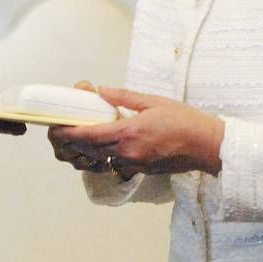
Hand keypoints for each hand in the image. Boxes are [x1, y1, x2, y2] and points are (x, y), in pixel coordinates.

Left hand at [48, 83, 224, 178]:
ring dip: (86, 150)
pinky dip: (103, 156)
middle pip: (89, 150)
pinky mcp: (141, 170)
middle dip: (71, 142)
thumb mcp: (152, 101)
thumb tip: (100, 91)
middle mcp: (128, 152)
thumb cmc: (184, 120)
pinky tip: (101, 146)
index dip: (68, 133)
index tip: (54, 128)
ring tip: (76, 137)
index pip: (89, 136)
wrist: (208, 145)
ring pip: (100, 160)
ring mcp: (134, 164)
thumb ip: (123, 97)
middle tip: (59, 130)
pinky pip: (114, 164)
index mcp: (129, 133)